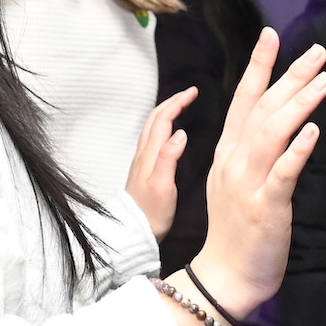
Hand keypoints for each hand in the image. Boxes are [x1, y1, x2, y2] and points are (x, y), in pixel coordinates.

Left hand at [126, 88, 198, 240]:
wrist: (133, 232)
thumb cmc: (150, 214)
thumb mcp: (163, 187)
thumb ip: (169, 158)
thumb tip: (180, 133)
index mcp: (150, 155)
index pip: (163, 119)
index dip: (178, 102)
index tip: (193, 92)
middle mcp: (143, 154)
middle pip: (154, 118)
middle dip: (172, 101)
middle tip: (190, 94)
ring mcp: (142, 162)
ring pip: (152, 127)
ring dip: (166, 111)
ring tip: (181, 105)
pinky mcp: (143, 170)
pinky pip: (152, 139)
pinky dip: (163, 126)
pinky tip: (171, 131)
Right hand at [188, 31, 325, 322]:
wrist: (224, 276)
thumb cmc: (236, 232)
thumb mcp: (237, 183)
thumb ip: (253, 153)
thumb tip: (279, 126)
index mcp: (228, 153)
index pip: (242, 100)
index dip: (258, 66)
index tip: (271, 36)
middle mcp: (235, 161)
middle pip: (261, 108)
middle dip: (289, 76)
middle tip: (317, 51)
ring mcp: (248, 182)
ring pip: (272, 132)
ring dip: (298, 103)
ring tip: (324, 80)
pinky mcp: (266, 206)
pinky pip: (282, 173)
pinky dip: (297, 150)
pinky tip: (313, 130)